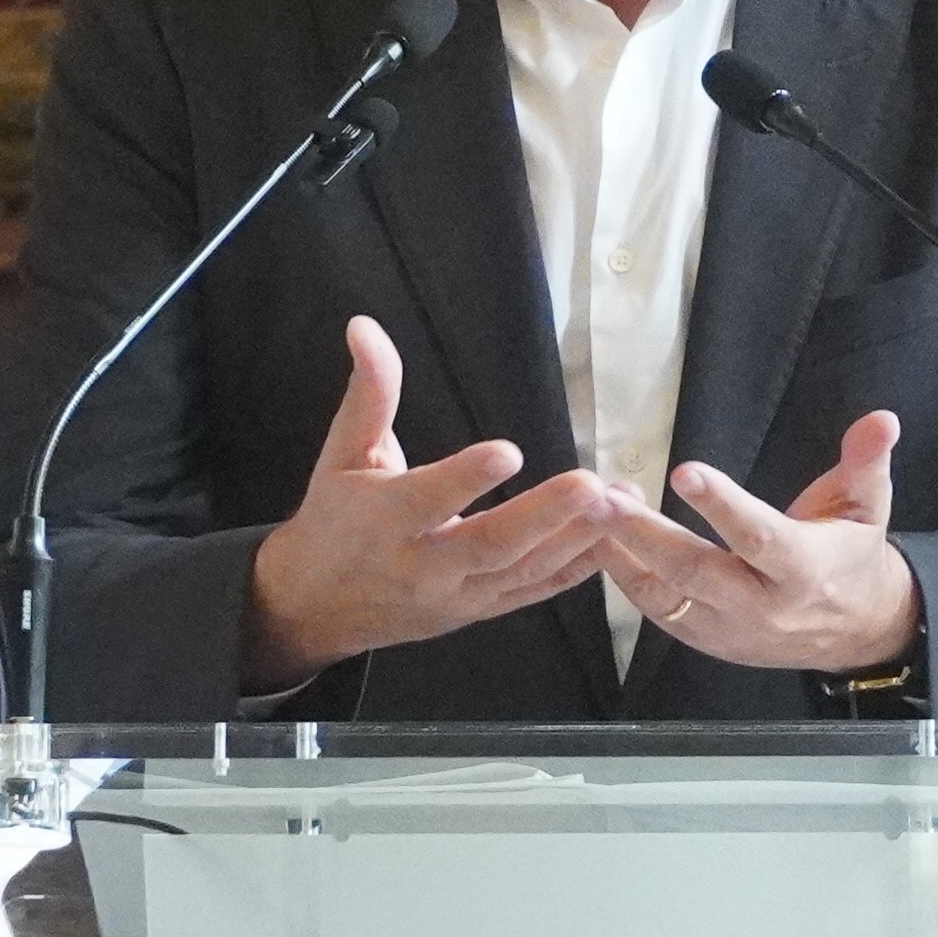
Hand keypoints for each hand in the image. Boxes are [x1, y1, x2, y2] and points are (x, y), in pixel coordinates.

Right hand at [244, 317, 619, 688]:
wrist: (318, 607)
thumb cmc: (333, 519)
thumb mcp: (342, 454)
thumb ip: (370, 393)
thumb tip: (365, 326)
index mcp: (385, 520)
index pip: (427, 499)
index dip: (465, 478)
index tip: (508, 451)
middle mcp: (423, 565)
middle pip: (488, 544)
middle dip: (543, 516)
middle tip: (590, 485)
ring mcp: (458, 595)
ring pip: (521, 571)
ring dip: (574, 539)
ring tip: (619, 503)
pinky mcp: (480, 610)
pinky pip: (533, 592)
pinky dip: (574, 571)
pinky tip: (612, 543)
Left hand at [596, 412, 920, 674]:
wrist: (854, 630)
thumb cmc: (852, 554)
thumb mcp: (868, 505)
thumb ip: (866, 462)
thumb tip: (882, 419)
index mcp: (804, 569)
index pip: (758, 537)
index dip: (722, 505)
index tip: (685, 471)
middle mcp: (762, 606)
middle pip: (697, 573)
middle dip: (648, 535)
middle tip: (607, 497)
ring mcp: (728, 629)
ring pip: (667, 596)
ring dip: (625, 554)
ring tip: (596, 510)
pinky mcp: (706, 640)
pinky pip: (657, 612)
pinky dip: (626, 578)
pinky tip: (603, 540)